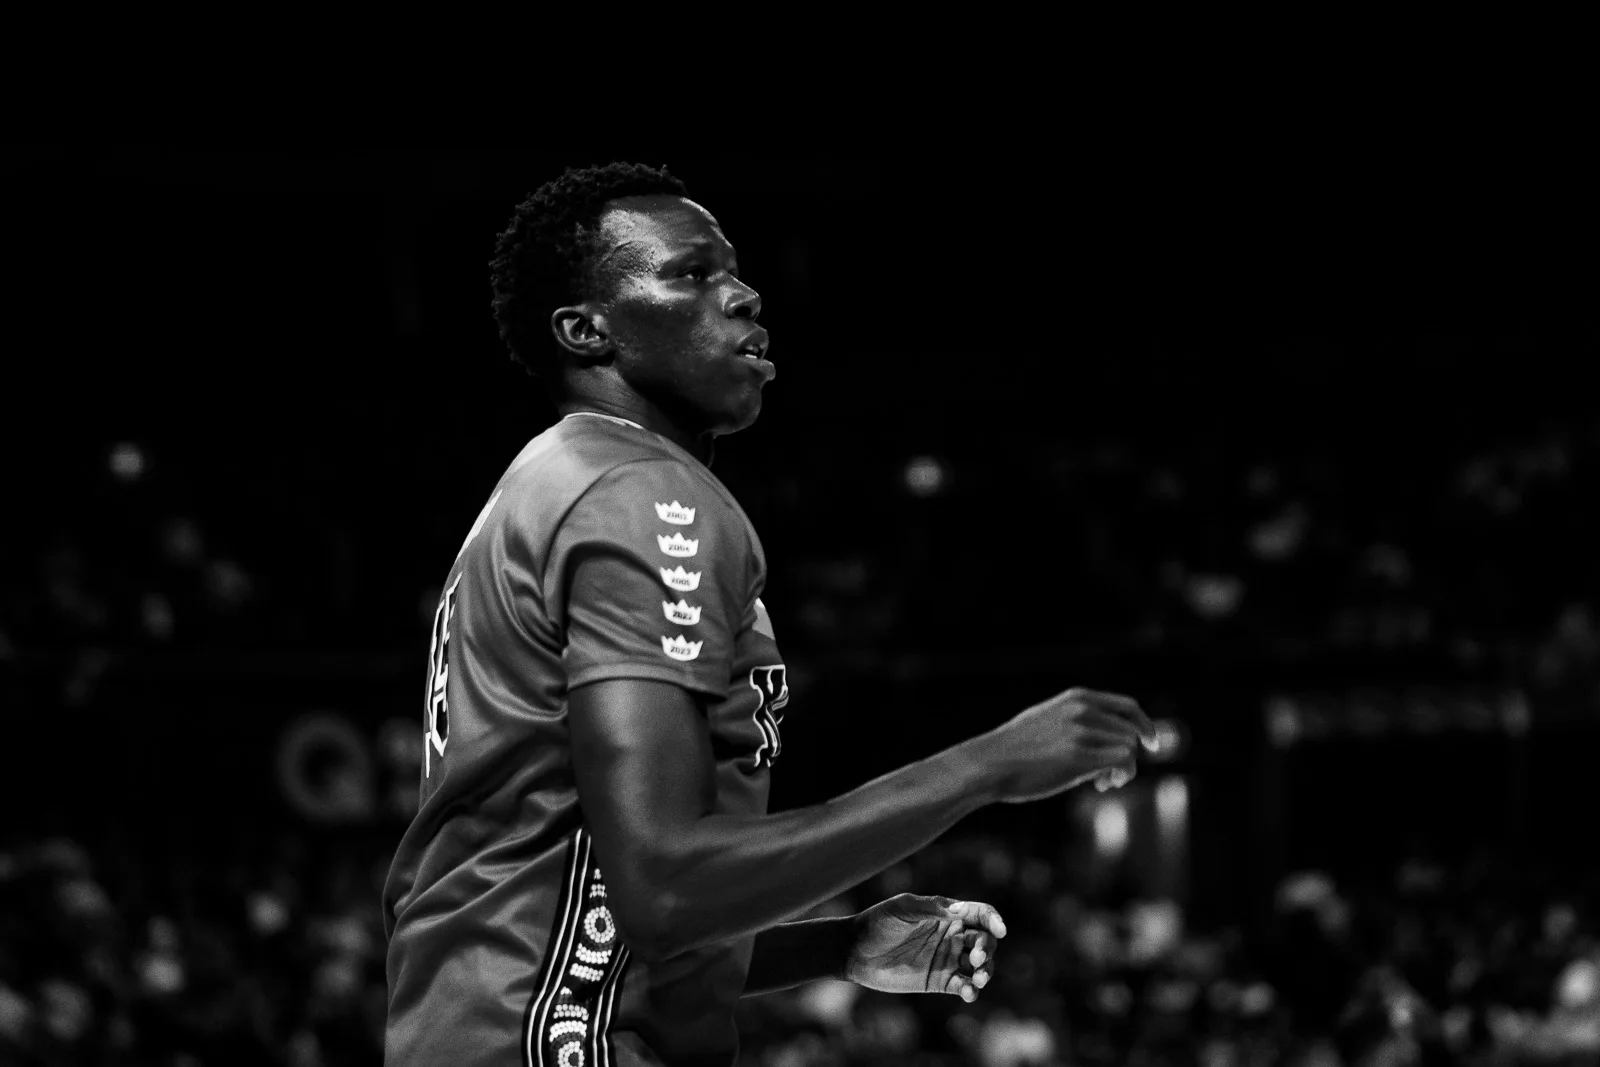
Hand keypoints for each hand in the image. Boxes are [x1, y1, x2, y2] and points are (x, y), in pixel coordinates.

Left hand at [843, 894, 1006, 1002]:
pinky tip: (967, 993)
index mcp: (948, 914)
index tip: (1000, 930)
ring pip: (979, 967)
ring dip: (985, 972)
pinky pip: (963, 987)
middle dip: (986, 949)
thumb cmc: (878, 922)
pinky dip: (970, 991)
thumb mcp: (904, 908)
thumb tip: (962, 909)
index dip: (994, 920)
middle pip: (984, 941)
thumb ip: (933, 908)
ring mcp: (948, 960)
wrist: (855, 951)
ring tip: (978, 979)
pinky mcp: (940, 982)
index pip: (980, 915)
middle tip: (976, 958)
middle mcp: (953, 936)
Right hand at [975, 687, 1159, 803]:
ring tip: (1104, 782)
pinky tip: (1102, 785)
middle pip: (1131, 731)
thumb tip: (1105, 736)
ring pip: (1129, 748)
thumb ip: (1075, 720)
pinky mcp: (1078, 757)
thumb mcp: (1046, 719)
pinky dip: (1120, 776)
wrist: (989, 764)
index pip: (1127, 706)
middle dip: (1130, 755)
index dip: (1144, 726)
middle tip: (1113, 776)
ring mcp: (1081, 732)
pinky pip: (1121, 763)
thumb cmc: (1014, 749)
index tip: (1151, 744)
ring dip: (1124, 769)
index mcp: (1076, 698)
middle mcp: (1082, 710)